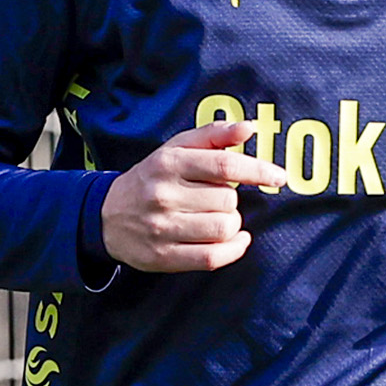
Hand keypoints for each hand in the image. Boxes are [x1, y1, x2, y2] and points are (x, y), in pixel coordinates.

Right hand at [99, 121, 282, 272]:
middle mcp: (164, 194)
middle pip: (228, 200)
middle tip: (216, 200)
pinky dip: (233, 250)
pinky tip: (234, 240)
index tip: (278, 177)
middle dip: (231, 200)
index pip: (224, 165)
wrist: (106, 216)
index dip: (257, 171)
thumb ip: (213, 135)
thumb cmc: (152, 178)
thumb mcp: (175, 149)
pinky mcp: (164, 256)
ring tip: (217, 218)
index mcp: (169, 163)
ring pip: (224, 229)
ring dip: (231, 224)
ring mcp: (163, 227)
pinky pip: (213, 258)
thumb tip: (248, 128)